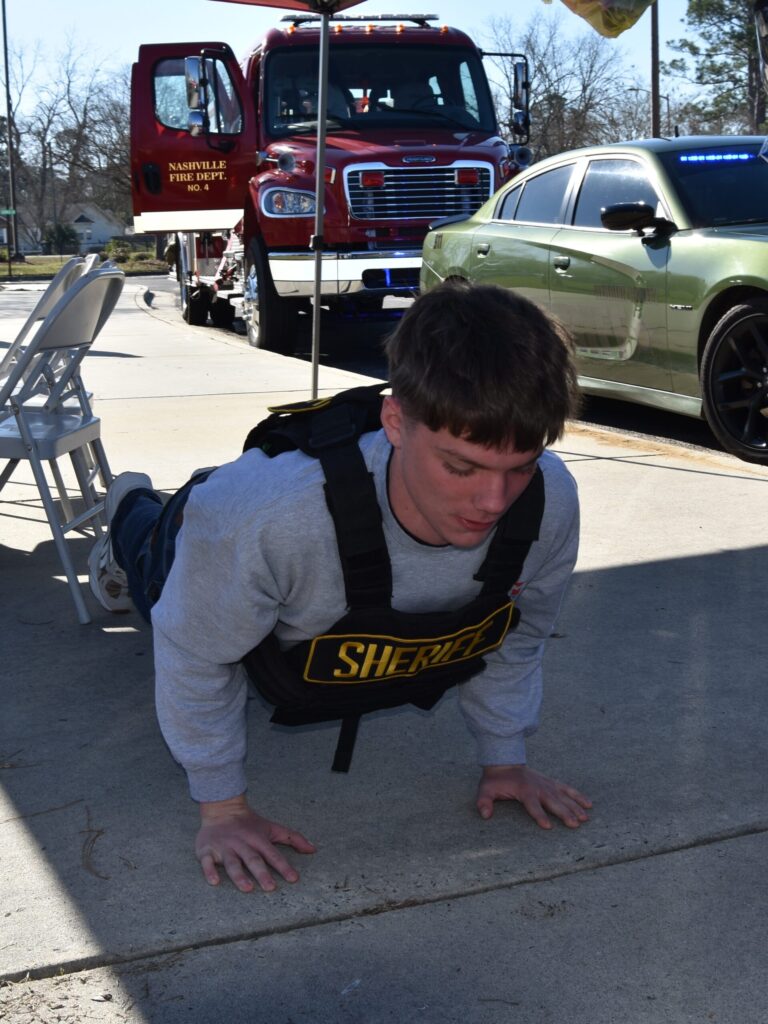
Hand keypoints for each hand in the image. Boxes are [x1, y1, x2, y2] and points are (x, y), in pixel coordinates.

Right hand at [196, 794, 315, 892]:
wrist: (221, 808)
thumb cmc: (250, 823)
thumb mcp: (272, 828)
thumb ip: (293, 838)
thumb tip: (313, 849)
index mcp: (258, 839)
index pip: (273, 854)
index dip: (283, 866)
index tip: (294, 879)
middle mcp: (242, 844)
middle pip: (253, 860)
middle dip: (262, 873)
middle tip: (271, 888)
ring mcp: (225, 847)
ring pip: (232, 862)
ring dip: (239, 875)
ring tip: (247, 888)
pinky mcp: (207, 850)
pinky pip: (207, 861)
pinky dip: (209, 871)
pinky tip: (214, 882)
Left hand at [476, 764, 591, 829]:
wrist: (505, 762)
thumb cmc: (496, 780)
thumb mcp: (485, 789)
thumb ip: (484, 802)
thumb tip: (485, 815)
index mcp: (523, 790)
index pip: (532, 804)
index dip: (539, 815)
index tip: (547, 826)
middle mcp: (538, 787)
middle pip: (553, 802)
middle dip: (564, 813)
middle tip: (574, 824)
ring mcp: (547, 784)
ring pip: (564, 796)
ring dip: (575, 807)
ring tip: (585, 819)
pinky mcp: (552, 783)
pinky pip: (567, 789)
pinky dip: (578, 796)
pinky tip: (589, 805)